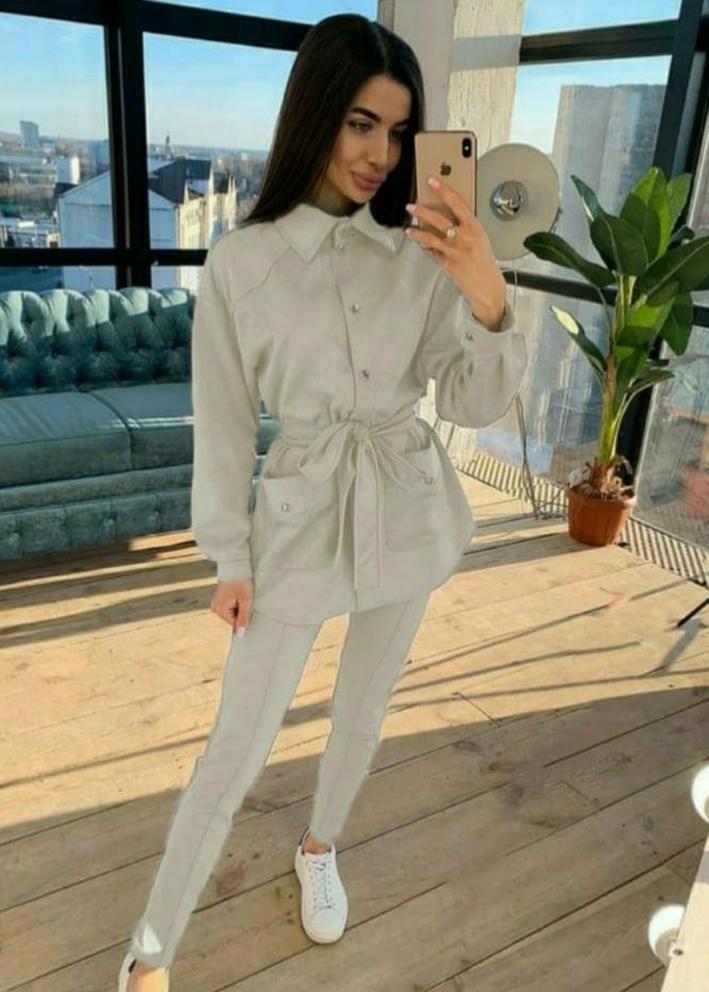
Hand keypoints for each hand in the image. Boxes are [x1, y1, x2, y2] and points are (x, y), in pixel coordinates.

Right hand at [211, 579, 252, 634]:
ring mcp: (217, 603)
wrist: (236, 566)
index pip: (234, 624)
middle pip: (233, 619)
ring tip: (242, 596)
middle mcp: (215, 608)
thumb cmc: (241, 582)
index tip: (248, 607)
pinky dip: (237, 603)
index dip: (244, 618)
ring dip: (240, 607)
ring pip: (233, 613)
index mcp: (219, 609)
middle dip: (241, 612)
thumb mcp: (245, 600)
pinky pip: (231, 607)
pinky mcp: (221, 599)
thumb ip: (243, 618)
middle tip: (245, 600)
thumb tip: (240, 634)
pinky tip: (239, 595)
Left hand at [405, 175, 506, 331]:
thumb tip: (451, 217)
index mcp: (475, 227)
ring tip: (409, 228)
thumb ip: (466, 227)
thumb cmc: (485, 263)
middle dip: (422, 210)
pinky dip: (426, 248)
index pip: (457, 202)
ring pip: (430, 237)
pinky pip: (432, 252)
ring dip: (417, 232)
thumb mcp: (481, 239)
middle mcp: (465, 237)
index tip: (432, 181)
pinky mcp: (447, 263)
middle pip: (439, 219)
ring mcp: (454, 251)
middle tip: (411, 205)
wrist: (488, 287)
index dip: (443, 190)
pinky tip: (420, 244)